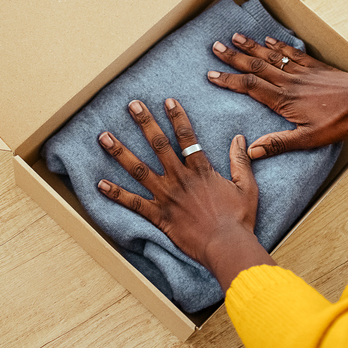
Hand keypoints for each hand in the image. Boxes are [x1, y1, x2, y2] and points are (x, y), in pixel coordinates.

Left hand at [96, 98, 270, 285]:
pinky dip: (116, 194)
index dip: (177, 117)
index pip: (186, 137)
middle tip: (132, 105)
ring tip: (104, 137)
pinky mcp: (159, 216)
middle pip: (158, 145)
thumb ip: (241, 161)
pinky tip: (100, 184)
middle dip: (144, 122)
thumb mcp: (246, 186)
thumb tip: (240, 138)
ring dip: (120, 152)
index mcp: (200, 170)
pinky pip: (134, 203)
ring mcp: (166, 197)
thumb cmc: (238, 219)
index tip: (167, 101)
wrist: (227, 246)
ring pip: (139, 170)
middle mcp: (180, 179)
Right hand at [208, 33, 347, 158]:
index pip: (249, 87)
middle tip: (215, 47)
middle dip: (233, 57)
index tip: (211, 74)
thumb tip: (252, 151)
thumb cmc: (338, 123)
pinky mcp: (314, 66)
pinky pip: (291, 53)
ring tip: (234, 37)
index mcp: (283, 101)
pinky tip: (266, 40)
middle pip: (255, 67)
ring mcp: (301, 72)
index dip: (229, 80)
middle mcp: (288, 82)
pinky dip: (277, 46)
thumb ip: (279, 143)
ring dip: (250, 47)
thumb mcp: (308, 139)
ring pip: (270, 57)